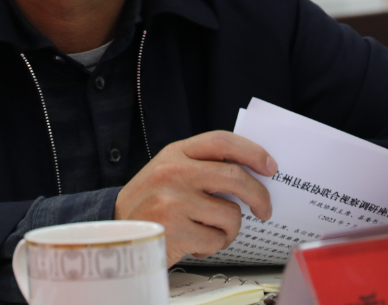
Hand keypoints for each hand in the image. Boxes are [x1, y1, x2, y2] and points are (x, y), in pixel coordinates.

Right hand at [114, 130, 276, 264]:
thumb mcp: (170, 172)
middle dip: (259, 195)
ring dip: (230, 230)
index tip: (271, 167)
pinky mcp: (175, 229)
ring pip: (231, 215)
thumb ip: (203, 167)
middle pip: (235, 177)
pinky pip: (216, 240)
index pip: (222, 142)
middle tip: (265, 209)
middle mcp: (174, 172)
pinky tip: (195, 242)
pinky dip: (212, 246)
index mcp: (176, 153)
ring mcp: (173, 200)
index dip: (252, 152)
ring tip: (211, 231)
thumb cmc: (152, 202)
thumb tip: (253, 175)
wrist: (116, 230)